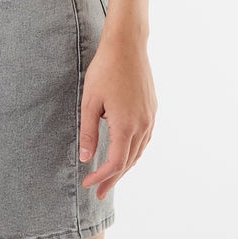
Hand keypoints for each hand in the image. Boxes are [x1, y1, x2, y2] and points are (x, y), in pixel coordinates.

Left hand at [78, 34, 156, 197]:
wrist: (128, 46)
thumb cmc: (105, 70)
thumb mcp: (90, 101)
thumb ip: (88, 132)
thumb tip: (85, 158)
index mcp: (126, 125)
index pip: (115, 163)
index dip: (101, 177)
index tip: (87, 183)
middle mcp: (142, 125)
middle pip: (128, 162)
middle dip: (113, 179)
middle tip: (98, 192)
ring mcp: (150, 117)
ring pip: (138, 152)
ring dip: (124, 167)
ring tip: (111, 177)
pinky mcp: (152, 109)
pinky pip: (144, 139)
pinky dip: (133, 152)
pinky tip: (125, 152)